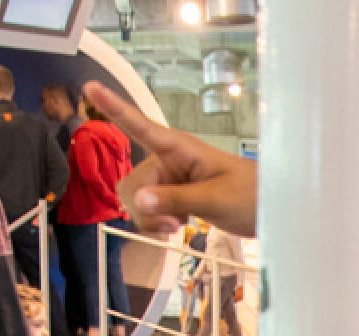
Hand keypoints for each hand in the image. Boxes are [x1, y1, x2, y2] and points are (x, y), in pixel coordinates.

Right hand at [83, 81, 256, 237]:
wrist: (268, 210)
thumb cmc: (250, 196)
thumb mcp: (214, 199)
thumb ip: (176, 199)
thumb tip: (139, 201)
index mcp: (178, 148)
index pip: (140, 125)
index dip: (114, 107)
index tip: (90, 87)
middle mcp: (168, 160)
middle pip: (131, 183)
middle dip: (144, 208)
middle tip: (173, 224)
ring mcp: (169, 179)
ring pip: (137, 200)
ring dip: (150, 218)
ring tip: (178, 225)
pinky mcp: (173, 196)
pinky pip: (149, 209)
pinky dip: (157, 222)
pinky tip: (177, 226)